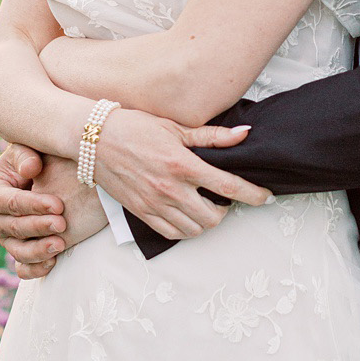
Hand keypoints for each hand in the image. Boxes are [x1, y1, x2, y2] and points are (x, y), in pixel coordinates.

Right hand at [11, 154, 108, 279]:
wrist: (47, 178)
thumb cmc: (35, 160)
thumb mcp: (28, 150)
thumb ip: (26, 155)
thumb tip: (29, 170)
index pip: (6, 202)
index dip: (31, 204)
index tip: (58, 204)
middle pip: (12, 228)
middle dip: (37, 226)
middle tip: (62, 223)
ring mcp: (7, 240)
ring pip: (17, 251)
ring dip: (38, 251)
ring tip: (60, 245)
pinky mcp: (21, 253)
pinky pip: (22, 269)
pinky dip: (35, 269)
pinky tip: (53, 263)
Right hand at [95, 111, 265, 240]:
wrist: (93, 138)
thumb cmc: (134, 127)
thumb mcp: (175, 126)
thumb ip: (212, 136)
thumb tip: (245, 134)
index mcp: (182, 164)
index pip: (229, 187)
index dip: (254, 194)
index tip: (266, 196)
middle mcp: (170, 188)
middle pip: (215, 216)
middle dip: (227, 209)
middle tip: (223, 196)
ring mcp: (154, 204)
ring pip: (196, 228)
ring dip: (207, 220)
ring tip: (204, 204)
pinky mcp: (141, 212)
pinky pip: (172, 233)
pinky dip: (186, 229)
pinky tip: (186, 214)